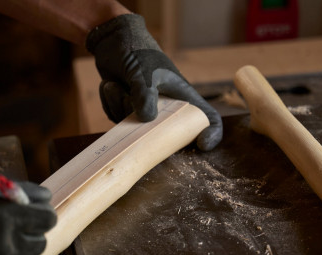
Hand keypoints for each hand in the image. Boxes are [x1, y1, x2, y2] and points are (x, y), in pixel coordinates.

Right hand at [0, 181, 55, 254]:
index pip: (48, 218)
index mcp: (6, 215)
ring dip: (16, 250)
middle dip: (32, 234)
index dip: (43, 215)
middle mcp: (6, 242)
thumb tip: (46, 197)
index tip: (37, 215)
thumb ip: (17, 194)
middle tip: (16, 229)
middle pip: (41, 242)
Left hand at [86, 14, 222, 150]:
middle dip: (146, 129)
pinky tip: (110, 85)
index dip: (211, 133)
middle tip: (134, 108)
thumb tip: (147, 119)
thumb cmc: (137, 51)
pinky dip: (110, 103)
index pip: (207, 118)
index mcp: (182, 97)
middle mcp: (166, 108)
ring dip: (120, 106)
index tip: (202, 145)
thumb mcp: (144, 71)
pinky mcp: (126, 113)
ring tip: (117, 84)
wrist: (111, 41)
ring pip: (135, 129)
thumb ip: (146, 95)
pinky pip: (118, 120)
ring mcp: (146, 112)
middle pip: (166, 135)